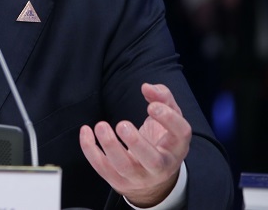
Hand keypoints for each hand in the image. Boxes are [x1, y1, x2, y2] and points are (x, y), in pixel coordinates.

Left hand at [79, 83, 190, 206]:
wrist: (152, 176)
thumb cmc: (161, 139)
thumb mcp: (169, 118)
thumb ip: (162, 97)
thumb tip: (147, 87)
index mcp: (177, 147)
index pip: (180, 134)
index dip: (168, 119)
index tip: (151, 106)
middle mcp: (161, 166)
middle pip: (152, 160)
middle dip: (136, 143)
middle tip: (122, 124)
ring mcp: (139, 177)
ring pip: (124, 167)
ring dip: (110, 146)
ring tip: (101, 126)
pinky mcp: (118, 181)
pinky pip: (102, 168)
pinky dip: (90, 150)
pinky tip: (86, 131)